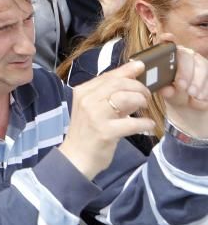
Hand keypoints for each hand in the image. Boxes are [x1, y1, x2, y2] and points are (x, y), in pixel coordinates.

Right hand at [58, 60, 155, 179]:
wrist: (76, 157)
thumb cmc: (87, 131)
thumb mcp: (94, 108)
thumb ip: (108, 95)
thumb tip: (131, 81)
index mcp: (83, 91)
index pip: (108, 76)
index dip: (127, 70)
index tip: (141, 66)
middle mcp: (87, 100)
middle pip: (119, 84)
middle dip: (138, 87)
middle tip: (146, 96)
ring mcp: (95, 115)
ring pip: (125, 98)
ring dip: (140, 101)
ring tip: (144, 108)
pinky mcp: (105, 132)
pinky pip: (132, 123)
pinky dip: (144, 123)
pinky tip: (148, 125)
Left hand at [160, 41, 207, 138]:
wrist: (188, 103)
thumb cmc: (174, 92)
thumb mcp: (168, 92)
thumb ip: (166, 90)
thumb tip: (167, 89)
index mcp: (169, 56)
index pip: (167, 43)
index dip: (167, 39)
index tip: (167, 38)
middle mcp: (185, 55)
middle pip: (187, 56)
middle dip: (185, 72)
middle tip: (182, 86)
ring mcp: (200, 61)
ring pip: (202, 66)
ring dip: (198, 82)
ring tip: (193, 95)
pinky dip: (206, 89)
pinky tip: (201, 98)